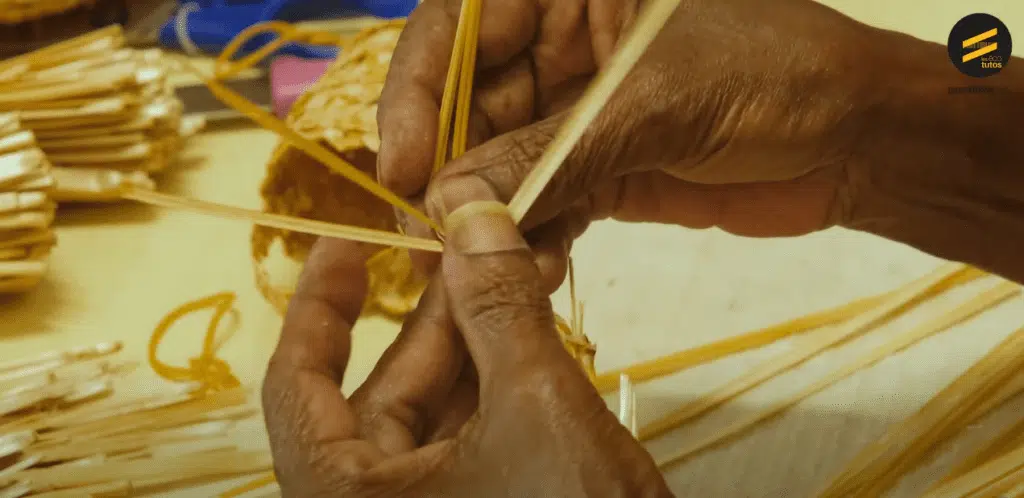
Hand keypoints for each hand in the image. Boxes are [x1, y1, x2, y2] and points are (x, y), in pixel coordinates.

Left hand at [262, 201, 669, 496]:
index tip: (343, 244)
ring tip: (515, 273)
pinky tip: (530, 331)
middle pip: (378, 395)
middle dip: (433, 316)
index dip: (317, 305)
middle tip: (471, 245)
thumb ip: (499, 309)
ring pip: (431, 417)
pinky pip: (468, 443)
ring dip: (475, 346)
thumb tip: (472, 216)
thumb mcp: (537, 410)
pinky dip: (496, 387)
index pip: (296, 385)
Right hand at [377, 0, 879, 267]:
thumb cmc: (775, 75)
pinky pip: (540, 202)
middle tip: (433, 237)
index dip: (416, 91)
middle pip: (468, 102)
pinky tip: (531, 268)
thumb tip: (451, 205)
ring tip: (483, 265)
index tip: (400, 165)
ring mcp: (575, 109)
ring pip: (498, 161)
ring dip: (488, 216)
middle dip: (449, 169)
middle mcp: (561, 41)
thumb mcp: (654, 103)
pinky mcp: (597, 168)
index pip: (459, 25)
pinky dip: (530, 237)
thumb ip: (551, 153)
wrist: (859, 140)